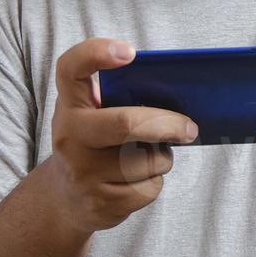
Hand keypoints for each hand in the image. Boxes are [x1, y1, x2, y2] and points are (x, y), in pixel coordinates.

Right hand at [46, 38, 198, 233]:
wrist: (65, 198)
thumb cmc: (94, 144)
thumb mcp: (92, 115)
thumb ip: (119, 98)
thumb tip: (179, 99)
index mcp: (69, 105)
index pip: (71, 68)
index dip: (97, 54)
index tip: (130, 53)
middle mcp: (69, 136)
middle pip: (126, 124)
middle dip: (168, 124)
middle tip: (190, 128)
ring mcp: (82, 173)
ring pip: (147, 161)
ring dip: (161, 158)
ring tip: (147, 157)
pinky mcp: (100, 203)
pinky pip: (148, 189)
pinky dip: (153, 183)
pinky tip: (136, 180)